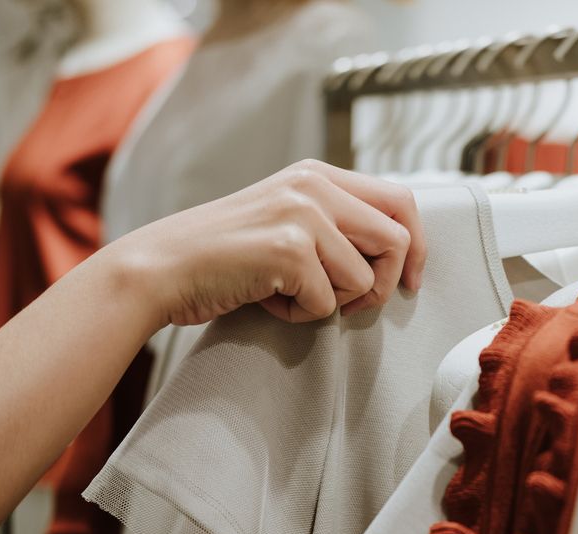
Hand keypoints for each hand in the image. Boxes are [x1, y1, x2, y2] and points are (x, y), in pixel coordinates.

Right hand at [103, 160, 428, 328]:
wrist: (161, 268)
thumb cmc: (224, 257)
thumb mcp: (286, 220)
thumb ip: (335, 224)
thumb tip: (398, 252)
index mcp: (318, 175)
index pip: (402, 200)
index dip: (417, 247)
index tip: (412, 281)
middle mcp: (315, 185)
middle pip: (397, 239)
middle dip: (386, 283)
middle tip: (351, 303)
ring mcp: (302, 215)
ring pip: (365, 278)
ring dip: (334, 302)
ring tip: (289, 292)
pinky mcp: (289, 250)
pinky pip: (329, 304)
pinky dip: (301, 314)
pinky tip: (267, 298)